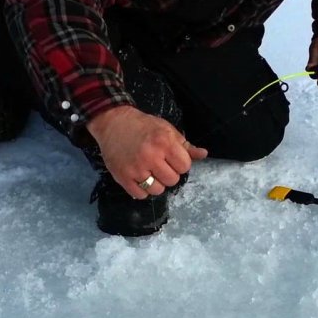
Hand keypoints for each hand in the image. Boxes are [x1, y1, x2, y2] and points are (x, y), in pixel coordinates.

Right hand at [87, 106, 207, 198]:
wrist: (113, 122)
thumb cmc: (143, 126)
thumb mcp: (167, 130)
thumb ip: (185, 146)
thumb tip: (204, 154)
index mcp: (164, 142)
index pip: (184, 166)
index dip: (180, 164)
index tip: (171, 159)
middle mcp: (151, 156)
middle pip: (172, 180)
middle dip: (168, 173)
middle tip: (158, 164)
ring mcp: (136, 168)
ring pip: (157, 190)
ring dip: (155, 184)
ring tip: (149, 171)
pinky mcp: (123, 177)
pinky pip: (140, 195)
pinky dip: (141, 190)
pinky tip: (139, 178)